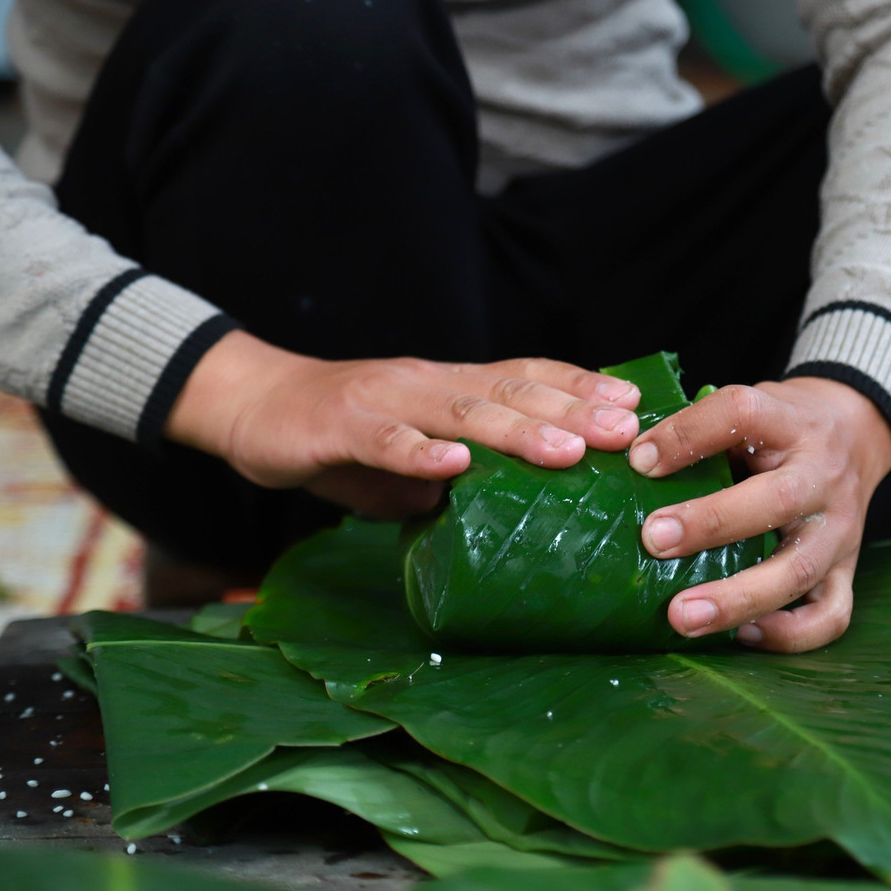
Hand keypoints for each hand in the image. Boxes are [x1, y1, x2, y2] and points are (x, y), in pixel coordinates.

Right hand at [165, 331, 640, 516]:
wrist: (254, 405)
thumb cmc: (343, 435)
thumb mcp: (414, 460)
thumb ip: (457, 480)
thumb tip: (507, 515)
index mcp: (451, 386)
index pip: (526, 376)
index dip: (580, 386)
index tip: (635, 405)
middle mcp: (428, 382)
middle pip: (509, 390)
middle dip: (572, 411)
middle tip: (626, 432)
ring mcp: (386, 399)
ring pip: (461, 410)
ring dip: (518, 429)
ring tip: (568, 449)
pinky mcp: (340, 425)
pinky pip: (385, 439)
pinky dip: (421, 450)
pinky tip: (455, 464)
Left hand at [628, 376, 890, 652]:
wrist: (857, 436)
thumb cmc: (781, 430)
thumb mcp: (751, 410)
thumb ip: (700, 429)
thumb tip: (627, 460)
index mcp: (793, 423)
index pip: (743, 414)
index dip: (688, 434)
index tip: (639, 460)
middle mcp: (823, 476)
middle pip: (778, 499)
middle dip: (711, 524)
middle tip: (653, 541)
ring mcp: (841, 529)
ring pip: (799, 570)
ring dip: (738, 598)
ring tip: (681, 617)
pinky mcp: (848, 571)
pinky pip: (830, 615)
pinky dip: (788, 634)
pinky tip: (743, 634)